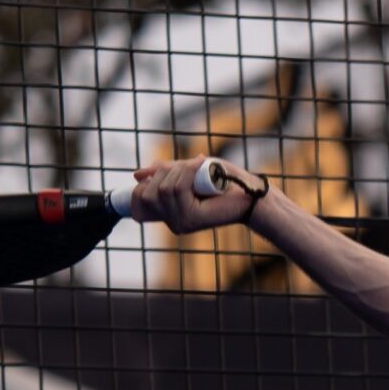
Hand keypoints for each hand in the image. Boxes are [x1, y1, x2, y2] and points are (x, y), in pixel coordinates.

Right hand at [127, 158, 263, 231]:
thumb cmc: (224, 181)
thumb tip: (136, 176)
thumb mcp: (188, 171)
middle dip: (165, 171)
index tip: (157, 171)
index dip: (143, 182)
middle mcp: (173, 223)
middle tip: (189, 165)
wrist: (252, 194)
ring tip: (198, 167)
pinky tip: (199, 166)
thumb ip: (164, 172)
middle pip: (148, 192)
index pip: (138, 200)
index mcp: (169, 214)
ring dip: (179, 171)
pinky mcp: (193, 220)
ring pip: (164, 189)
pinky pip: (178, 190)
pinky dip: (187, 172)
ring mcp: (181, 223)